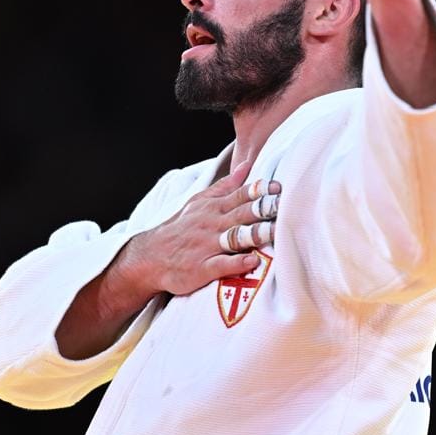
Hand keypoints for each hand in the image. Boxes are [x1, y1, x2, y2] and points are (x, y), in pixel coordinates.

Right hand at [134, 159, 279, 296]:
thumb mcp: (199, 202)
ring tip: (276, 231)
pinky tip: (252, 261)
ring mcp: (207, 246)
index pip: (240, 196)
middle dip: (264, 209)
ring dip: (256, 234)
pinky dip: (237, 263)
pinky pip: (221, 264)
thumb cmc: (180, 229)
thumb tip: (246, 166)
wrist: (150, 257)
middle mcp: (212, 225)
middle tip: (284, 205)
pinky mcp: (202, 268)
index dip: (259, 191)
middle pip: (242, 214)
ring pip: (235, 238)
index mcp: (213, 208)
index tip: (278, 187)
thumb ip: (225, 186)